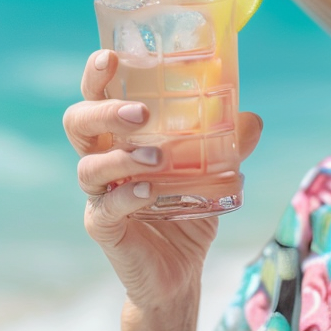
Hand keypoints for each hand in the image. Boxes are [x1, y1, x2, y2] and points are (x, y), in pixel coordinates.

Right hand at [63, 49, 262, 308]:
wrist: (179, 273)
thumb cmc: (186, 213)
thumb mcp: (213, 176)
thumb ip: (228, 146)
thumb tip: (251, 118)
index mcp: (119, 138)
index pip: (96, 98)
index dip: (96, 76)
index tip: (112, 57)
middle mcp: (101, 161)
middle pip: (78, 124)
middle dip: (104, 110)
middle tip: (141, 111)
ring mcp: (98, 196)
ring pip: (89, 166)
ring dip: (122, 155)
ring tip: (157, 156)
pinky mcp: (103, 227)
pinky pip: (106, 208)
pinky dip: (127, 196)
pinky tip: (148, 190)